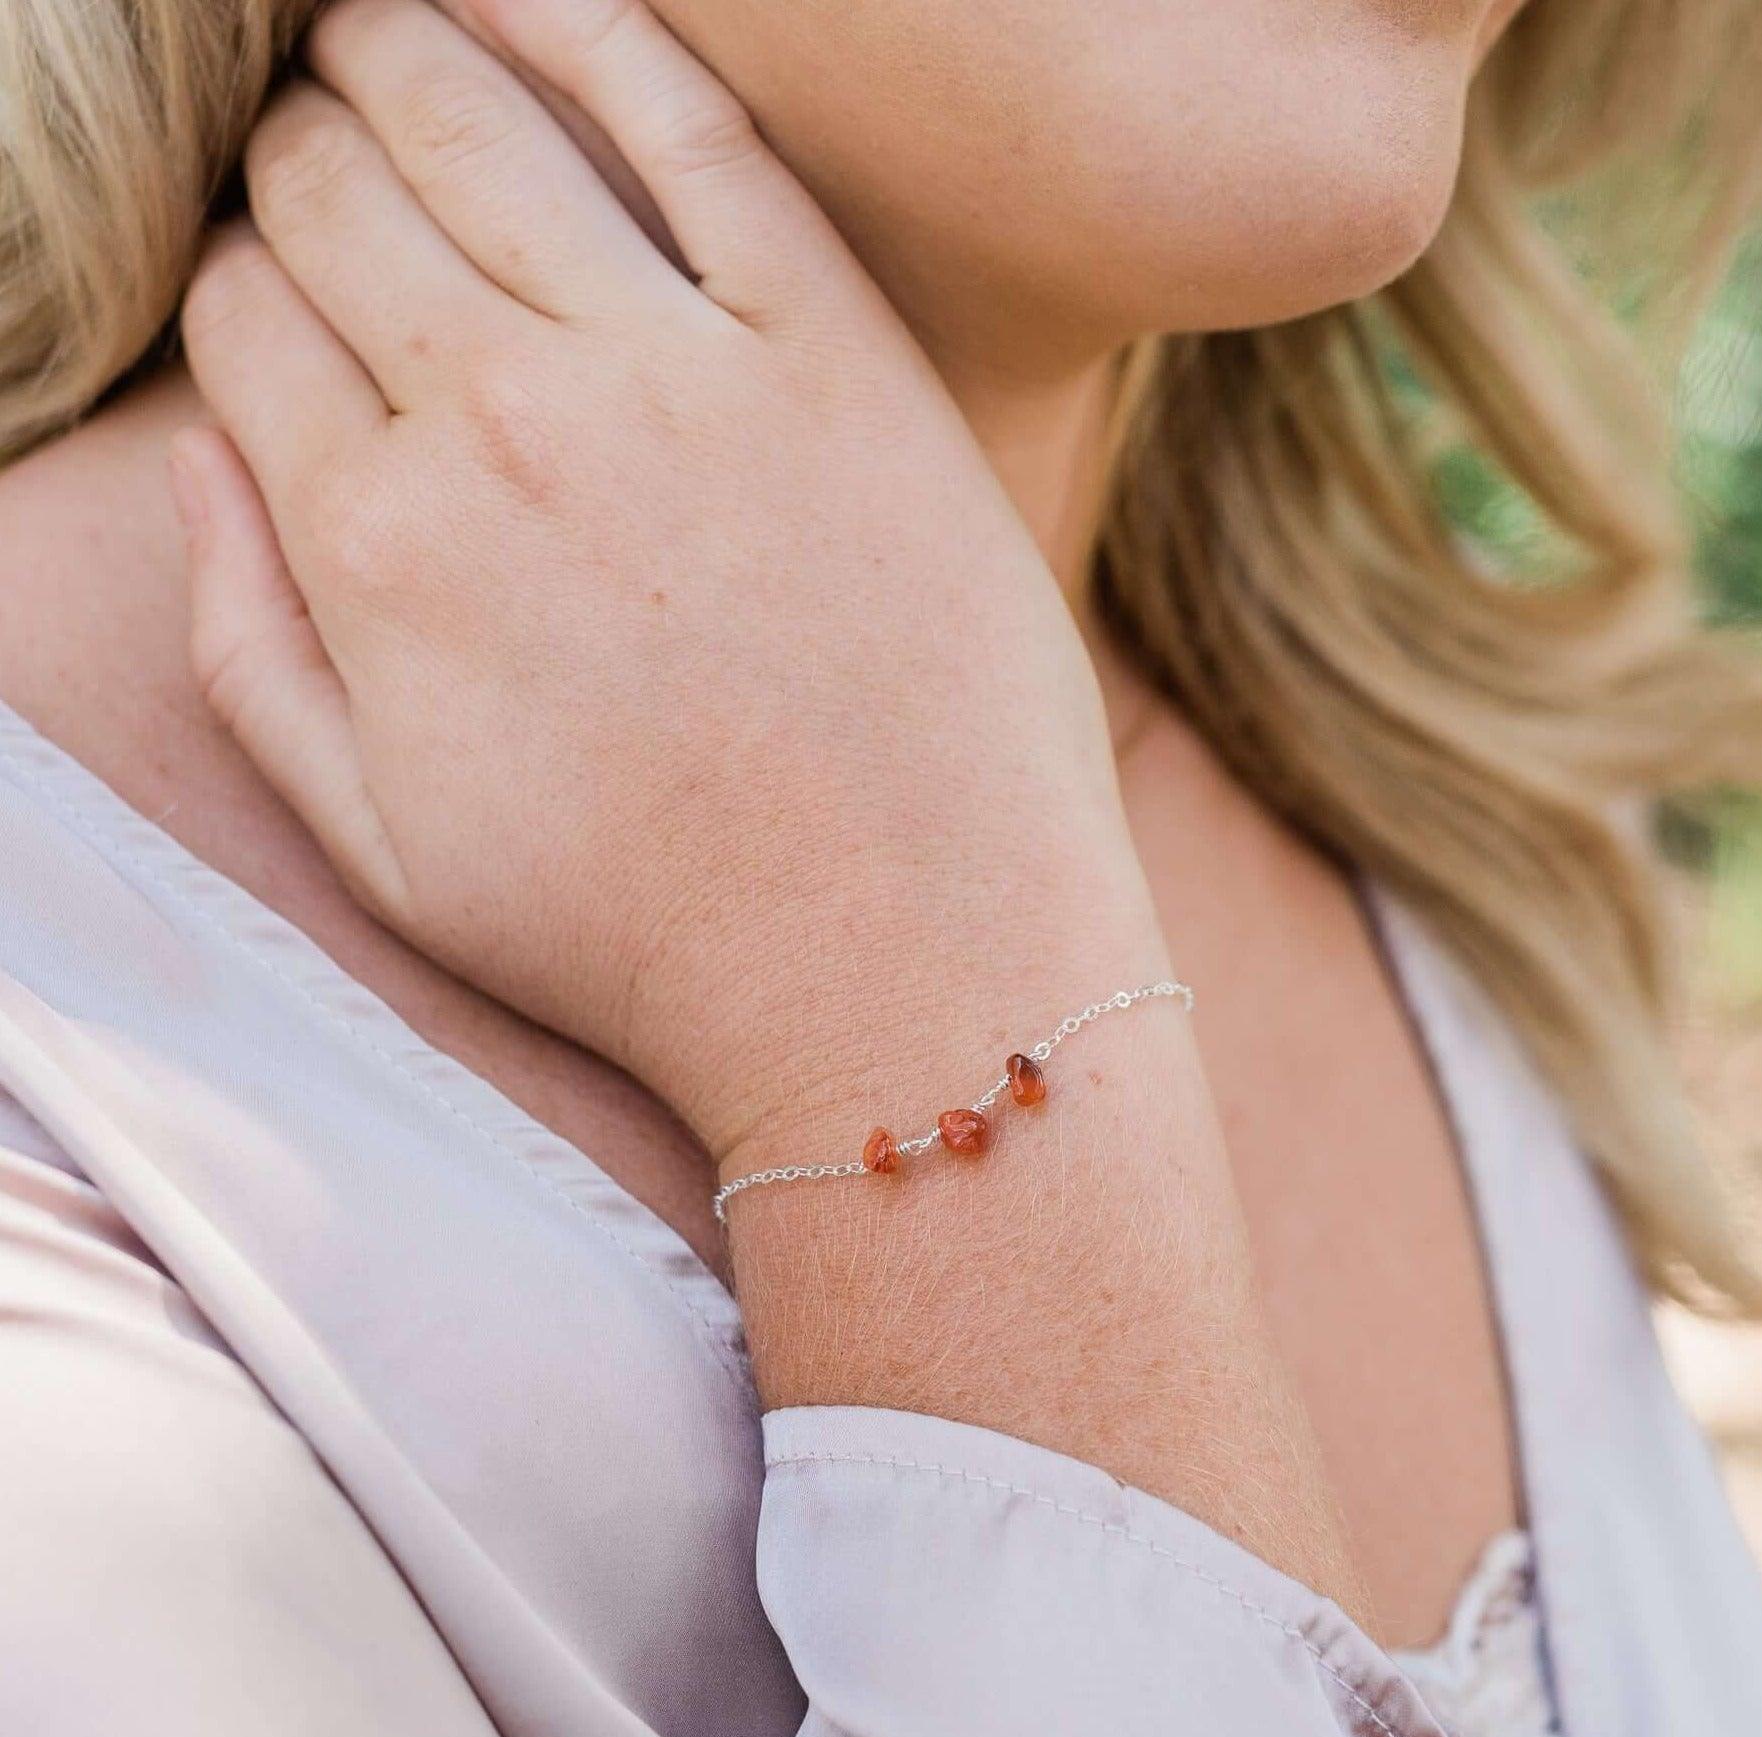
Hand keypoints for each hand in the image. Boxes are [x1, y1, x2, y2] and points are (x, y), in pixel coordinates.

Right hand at [174, 0, 1160, 1167]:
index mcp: (375, 549)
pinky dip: (594, 29)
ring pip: (474, 123)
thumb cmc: (651, 933)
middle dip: (301, 154)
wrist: (905, 965)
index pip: (243, 320)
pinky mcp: (833, 351)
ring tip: (380, 35)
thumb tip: (201, 468)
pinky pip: (693, 126)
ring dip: (398, 51)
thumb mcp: (388, 847)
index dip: (243, 283)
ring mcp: (673, 376)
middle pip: (336, 198)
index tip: (283, 290)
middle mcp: (501, 429)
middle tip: (325, 149)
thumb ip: (253, 652)